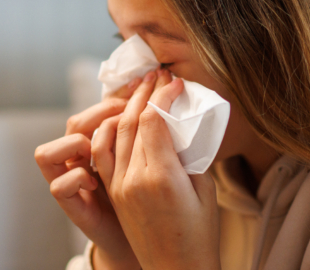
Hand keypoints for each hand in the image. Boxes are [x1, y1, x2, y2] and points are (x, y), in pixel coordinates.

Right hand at [35, 78, 143, 269]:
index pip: (101, 112)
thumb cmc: (156, 202)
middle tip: (131, 106)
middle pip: (75, 123)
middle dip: (101, 110)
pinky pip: (60, 187)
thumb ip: (154, 140)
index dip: (118, 97)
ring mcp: (75, 185)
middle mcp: (84, 163)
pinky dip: (76, 178)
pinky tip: (95, 180)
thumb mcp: (158, 166)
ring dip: (78, 142)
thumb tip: (171, 105)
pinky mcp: (75, 208)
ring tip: (108, 140)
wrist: (147, 244)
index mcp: (107, 148)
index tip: (144, 87)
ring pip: (49, 151)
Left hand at [93, 69, 220, 269]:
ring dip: (124, 107)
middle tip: (157, 74)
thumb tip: (180, 126)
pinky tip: (121, 117)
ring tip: (140, 89)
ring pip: (113, 134)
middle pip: (130, 121)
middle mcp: (134, 179)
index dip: (162, 94)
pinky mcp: (113, 193)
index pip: (152, 120)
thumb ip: (189, 155)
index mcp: (161, 177)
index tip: (175, 81)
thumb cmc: (200, 235)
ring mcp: (119, 187)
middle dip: (143, 93)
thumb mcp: (205, 191)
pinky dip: (110, 129)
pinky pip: (104, 153)